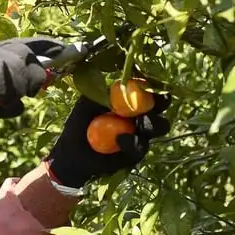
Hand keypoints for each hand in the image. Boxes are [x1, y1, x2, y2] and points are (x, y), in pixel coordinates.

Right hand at [0, 37, 63, 120]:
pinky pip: (2, 75)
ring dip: (14, 88)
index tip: (68, 50)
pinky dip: (0, 92)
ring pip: (17, 64)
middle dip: (32, 75)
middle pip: (25, 52)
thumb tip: (22, 105)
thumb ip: (2, 98)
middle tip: (23, 92)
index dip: (47, 47)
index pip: (24, 43)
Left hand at [46, 93, 170, 189]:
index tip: (152, 84)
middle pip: (160, 107)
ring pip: (159, 126)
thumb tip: (122, 82)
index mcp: (129, 99)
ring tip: (137, 124)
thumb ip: (104, 93)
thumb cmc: (80, 123)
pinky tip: (120, 140)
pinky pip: (142, 146)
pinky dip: (132, 142)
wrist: (73, 152)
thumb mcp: (87, 104)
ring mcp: (141, 134)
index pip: (147, 89)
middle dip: (161, 103)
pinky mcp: (137, 152)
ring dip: (151, 123)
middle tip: (152, 104)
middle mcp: (139, 115)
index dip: (153, 86)